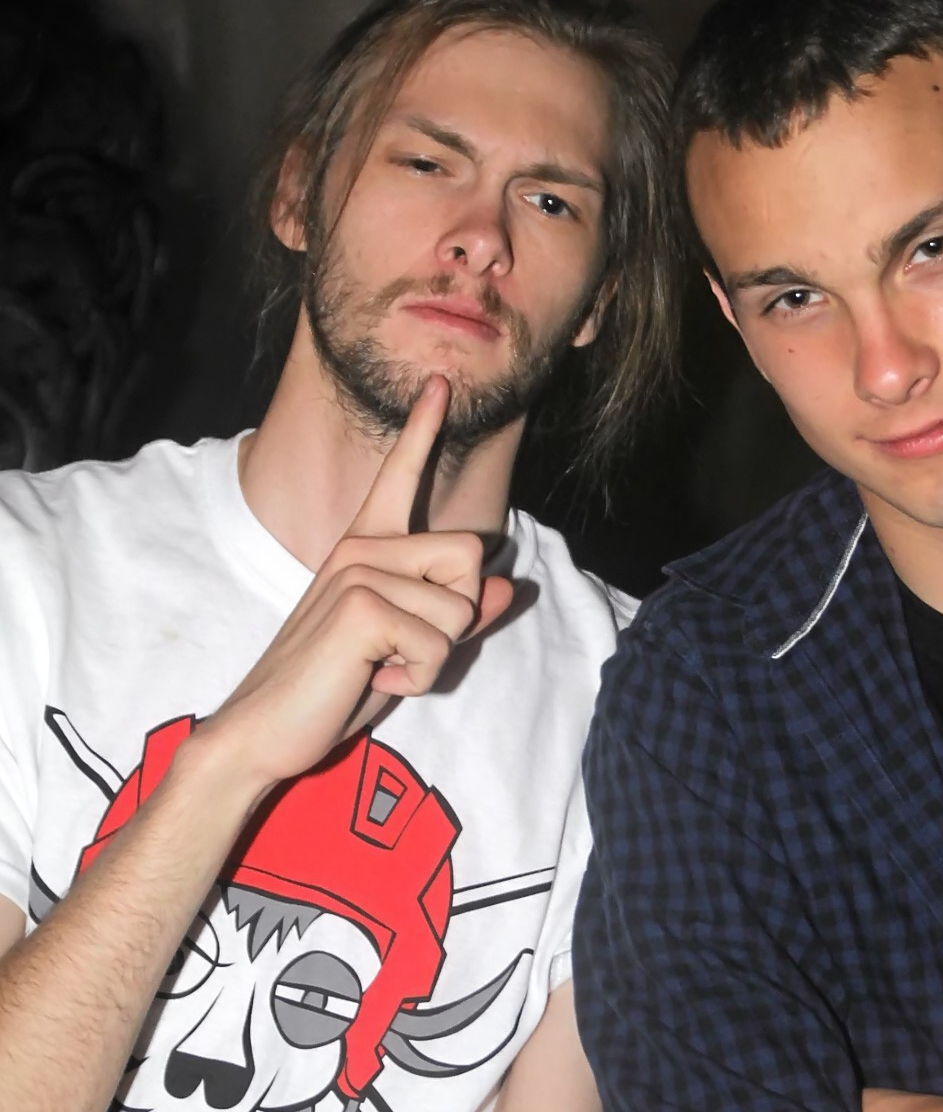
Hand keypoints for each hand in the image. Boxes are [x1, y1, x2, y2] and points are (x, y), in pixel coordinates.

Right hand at [197, 376, 512, 799]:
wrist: (268, 729)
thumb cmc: (335, 688)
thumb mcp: (408, 648)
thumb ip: (456, 616)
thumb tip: (506, 585)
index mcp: (367, 547)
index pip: (400, 476)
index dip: (421, 428)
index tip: (438, 381)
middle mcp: (362, 546)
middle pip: (471, 554)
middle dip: (458, 614)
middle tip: (403, 646)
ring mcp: (359, 570)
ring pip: (461, 607)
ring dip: (436, 657)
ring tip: (382, 666)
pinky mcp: (361, 607)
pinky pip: (440, 643)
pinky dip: (420, 677)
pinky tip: (373, 678)